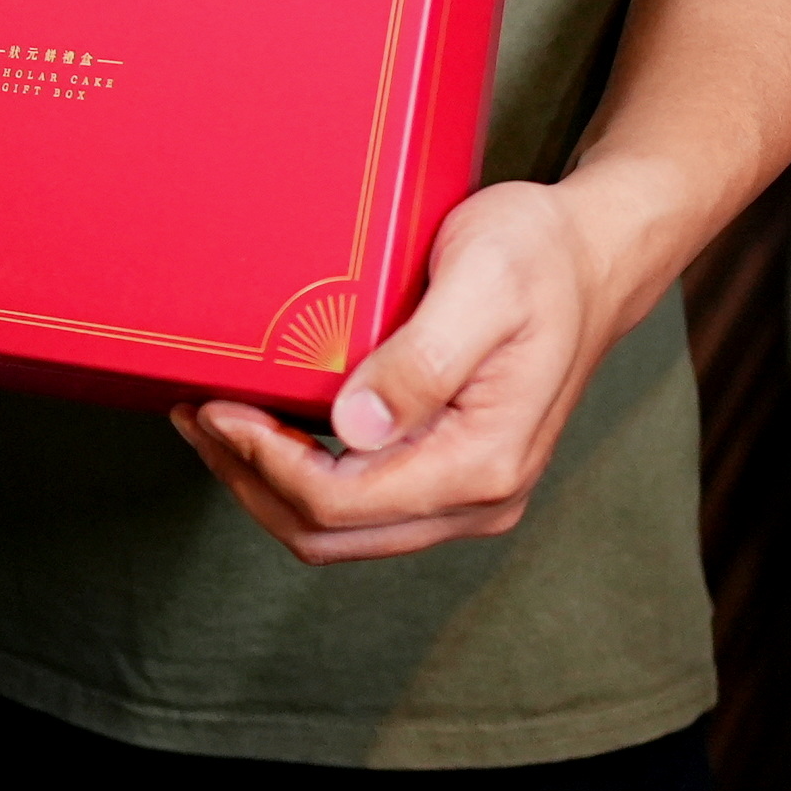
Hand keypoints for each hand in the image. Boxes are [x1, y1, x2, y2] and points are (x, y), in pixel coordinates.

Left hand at [168, 180, 619, 562]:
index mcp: (483, 462)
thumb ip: (420, 362)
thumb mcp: (482, 285)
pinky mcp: (452, 473)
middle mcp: (478, 498)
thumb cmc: (539, 256)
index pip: (340, 502)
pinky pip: (360, 503)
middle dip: (249, 481)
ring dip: (267, 483)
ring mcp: (466, 495)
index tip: (214, 405)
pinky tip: (267, 424)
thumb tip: (353, 428)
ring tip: (213, 418)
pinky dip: (301, 473)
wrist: (595, 257)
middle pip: (329, 534)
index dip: (262, 462)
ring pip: (340, 530)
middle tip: (195, 414)